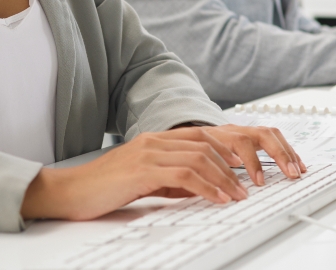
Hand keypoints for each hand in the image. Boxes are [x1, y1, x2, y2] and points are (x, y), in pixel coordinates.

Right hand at [20, 125, 303, 220]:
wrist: (70, 193)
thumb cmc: (106, 189)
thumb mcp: (149, 182)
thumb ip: (176, 179)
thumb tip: (205, 188)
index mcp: (162, 139)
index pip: (210, 138)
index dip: (239, 150)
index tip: (261, 166)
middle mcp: (159, 138)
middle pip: (214, 142)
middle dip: (243, 162)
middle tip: (264, 180)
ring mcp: (150, 149)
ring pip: (203, 156)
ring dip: (229, 178)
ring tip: (244, 195)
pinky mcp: (143, 167)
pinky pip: (185, 172)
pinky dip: (209, 185)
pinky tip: (221, 198)